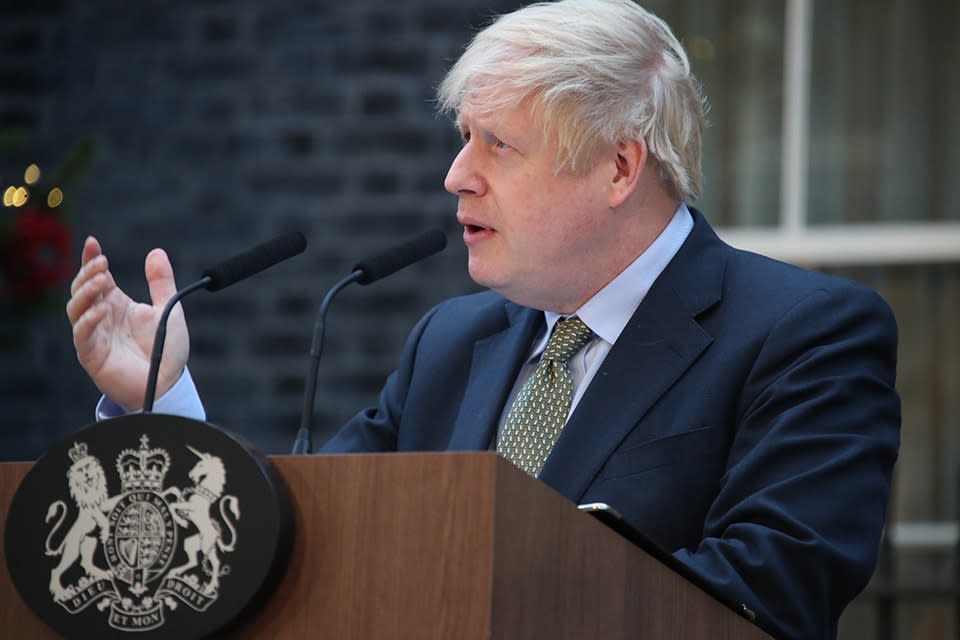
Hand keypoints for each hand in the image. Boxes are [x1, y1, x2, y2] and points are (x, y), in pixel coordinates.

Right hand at [66, 236, 189, 410]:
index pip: (97, 277)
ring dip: (86, 292)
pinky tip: (102, 309)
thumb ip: (161, 282)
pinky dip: (89, 320)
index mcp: (116, 304)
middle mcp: (102, 317)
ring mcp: (94, 335)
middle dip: (88, 273)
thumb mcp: (168, 309)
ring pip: (76, 309)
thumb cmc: (166, 349)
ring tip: (103, 280)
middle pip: (82, 289)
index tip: (93, 242)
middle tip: (102, 262)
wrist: (168, 383)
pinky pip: (82, 335)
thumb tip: (156, 252)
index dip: (91, 259)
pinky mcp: (92, 355)